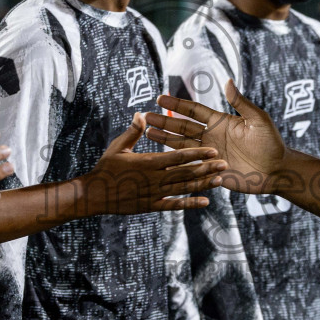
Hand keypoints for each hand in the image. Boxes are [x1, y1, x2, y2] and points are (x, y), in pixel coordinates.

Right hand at [81, 115, 225, 213]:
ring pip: (183, 189)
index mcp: (148, 162)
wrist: (94, 195)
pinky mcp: (151, 206)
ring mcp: (153, 194)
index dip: (196, 154)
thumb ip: (133, 131)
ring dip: (202, 185)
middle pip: (185, 173)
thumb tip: (142, 113)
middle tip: (225, 164)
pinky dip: (189, 203)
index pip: (177, 157)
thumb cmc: (106, 168)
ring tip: (220, 180)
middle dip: (206, 168)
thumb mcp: (118, 147)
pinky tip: (205, 202)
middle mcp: (154, 179)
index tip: (212, 150)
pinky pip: (174, 205)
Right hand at [148, 82, 287, 195]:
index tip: (161, 98)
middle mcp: (211, 136)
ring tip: (146, 132)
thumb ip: (241, 103)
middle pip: (182, 127)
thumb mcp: (258, 120)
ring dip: (164, 138)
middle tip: (145, 116)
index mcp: (220, 122)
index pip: (193, 111)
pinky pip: (189, 164)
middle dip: (164, 121)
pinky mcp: (210, 170)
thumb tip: (227, 81)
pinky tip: (160, 157)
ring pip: (181, 145)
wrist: (277, 170)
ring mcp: (209, 153)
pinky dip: (175, 161)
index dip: (177, 105)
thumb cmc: (271, 143)